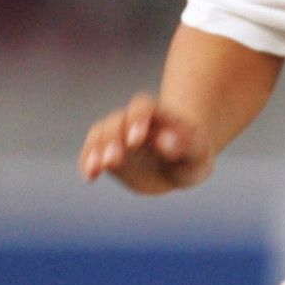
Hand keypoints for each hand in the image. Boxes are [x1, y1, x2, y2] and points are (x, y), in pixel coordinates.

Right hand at [78, 92, 213, 193]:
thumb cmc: (193, 157)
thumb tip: (163, 140)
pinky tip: (90, 177)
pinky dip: (87, 162)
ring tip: (96, 170)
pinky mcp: (108, 153)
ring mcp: (119, 136)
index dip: (136, 119)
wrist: (180, 167)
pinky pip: (91, 152)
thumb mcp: (197, 155)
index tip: (136, 141)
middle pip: (117, 120)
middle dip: (112, 139)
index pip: (142, 106)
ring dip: (95, 150)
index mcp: (160, 114)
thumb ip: (185, 146)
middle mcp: (135, 121)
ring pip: (100, 133)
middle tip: (113, 161)